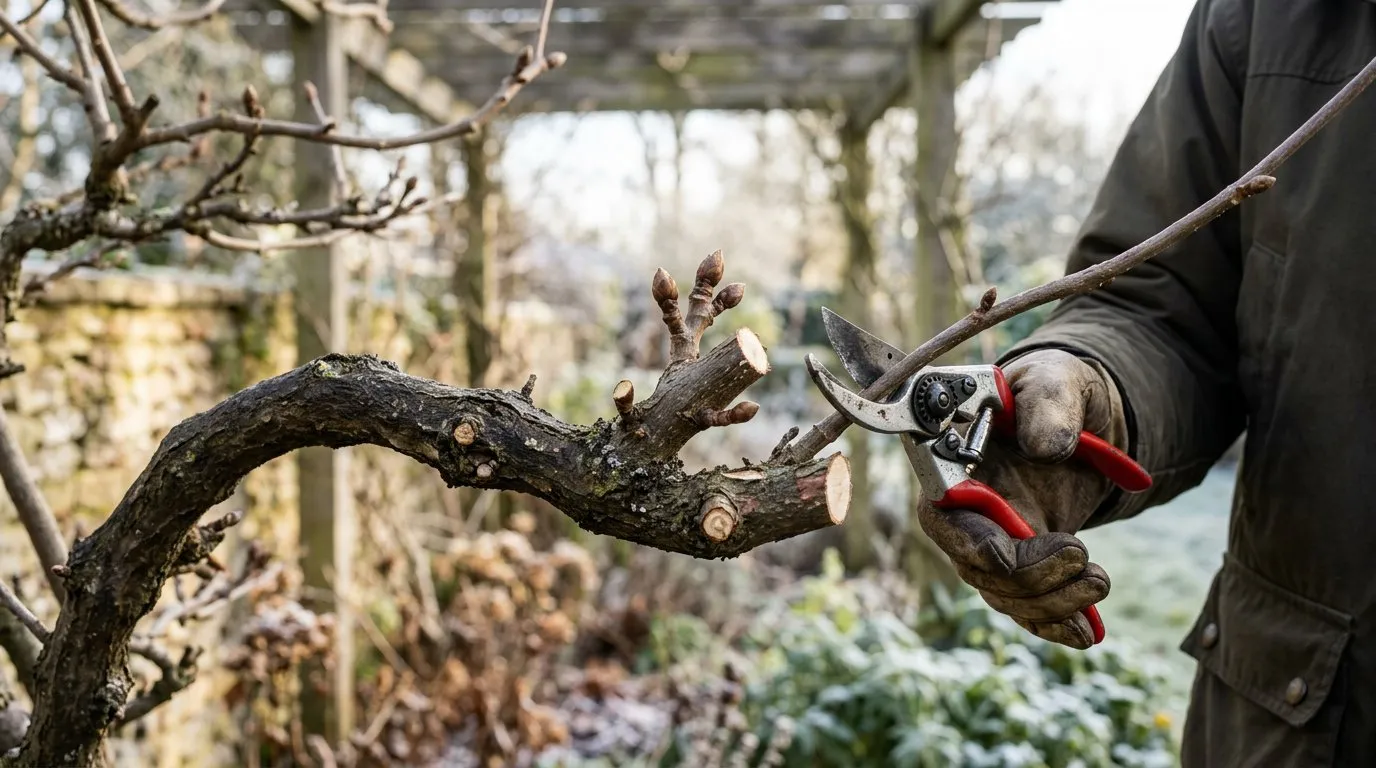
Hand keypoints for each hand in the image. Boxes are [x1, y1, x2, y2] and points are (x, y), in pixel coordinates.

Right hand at [917, 349, 1129, 648]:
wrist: (1073, 418)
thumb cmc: (1049, 393)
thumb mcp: (1052, 382)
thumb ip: (1047, 405)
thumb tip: (1047, 446)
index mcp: (953, 472)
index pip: (946, 524)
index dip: (975, 547)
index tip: (1009, 554)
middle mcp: (964, 518)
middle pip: (980, 572)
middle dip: (1031, 578)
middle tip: (1082, 556)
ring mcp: (992, 547)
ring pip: (1008, 598)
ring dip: (1054, 603)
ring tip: (1099, 580)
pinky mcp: (1024, 566)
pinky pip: (1030, 609)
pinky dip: (1057, 625)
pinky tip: (1086, 632)